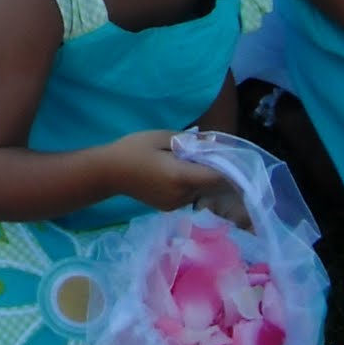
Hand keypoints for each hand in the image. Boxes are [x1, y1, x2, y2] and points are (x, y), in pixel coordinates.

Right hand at [109, 130, 240, 212]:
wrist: (109, 172)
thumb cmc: (133, 149)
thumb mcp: (159, 137)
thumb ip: (187, 140)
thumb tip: (211, 143)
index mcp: (180, 176)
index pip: (215, 177)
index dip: (228, 168)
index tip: (234, 157)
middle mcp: (182, 195)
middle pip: (210, 186)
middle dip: (216, 171)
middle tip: (216, 154)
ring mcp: (176, 204)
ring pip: (200, 192)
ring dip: (203, 178)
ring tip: (197, 161)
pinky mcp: (169, 207)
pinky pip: (189, 196)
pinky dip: (192, 185)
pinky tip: (182, 172)